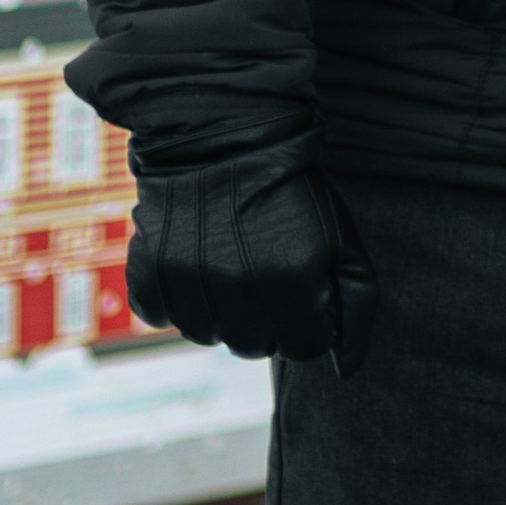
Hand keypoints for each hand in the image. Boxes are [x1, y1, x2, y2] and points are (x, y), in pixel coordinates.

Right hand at [124, 140, 375, 374]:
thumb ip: (357, 308)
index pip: (306, 348)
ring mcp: (187, 283)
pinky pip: (162, 317)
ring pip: (209, 336)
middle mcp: (236, 289)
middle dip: (268, 317)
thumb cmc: (293, 190)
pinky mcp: (148, 273)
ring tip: (231, 259)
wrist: (226, 133)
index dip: (311, 317)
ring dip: (223, 310)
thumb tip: (347, 370)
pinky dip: (178, 297)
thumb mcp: (343, 240)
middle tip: (266, 267)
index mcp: (292, 282)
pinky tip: (194, 259)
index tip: (304, 283)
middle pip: (255, 347)